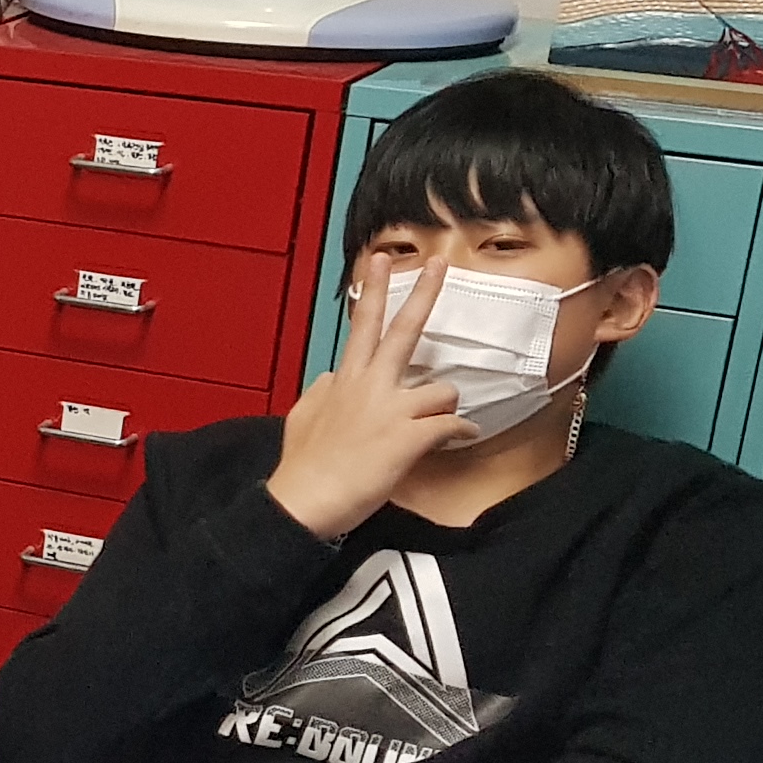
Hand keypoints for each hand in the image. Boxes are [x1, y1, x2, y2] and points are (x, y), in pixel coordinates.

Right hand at [270, 259, 466, 539]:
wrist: (303, 501)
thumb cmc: (302, 466)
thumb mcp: (302, 418)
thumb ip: (321, 391)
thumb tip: (330, 377)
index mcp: (345, 380)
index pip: (362, 325)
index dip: (374, 290)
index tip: (382, 261)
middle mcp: (369, 386)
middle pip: (403, 331)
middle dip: (424, 293)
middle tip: (441, 264)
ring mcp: (392, 410)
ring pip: (442, 389)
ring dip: (446, 406)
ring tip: (440, 421)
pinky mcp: (409, 437)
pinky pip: (452, 426)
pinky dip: (460, 432)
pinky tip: (460, 438)